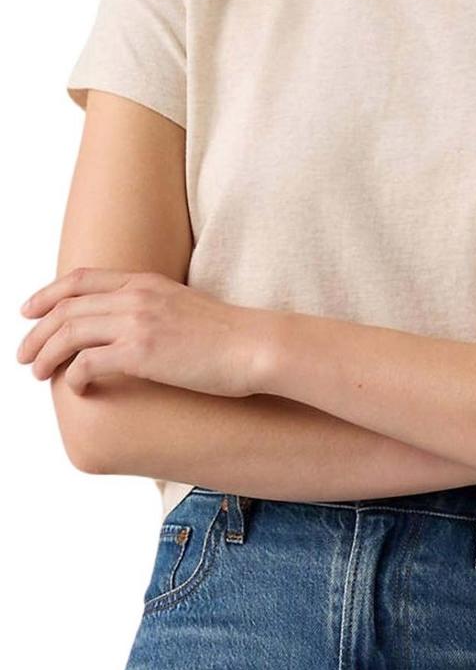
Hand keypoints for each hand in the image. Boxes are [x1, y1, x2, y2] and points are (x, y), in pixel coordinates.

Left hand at [16, 268, 275, 397]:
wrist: (256, 346)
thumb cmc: (229, 336)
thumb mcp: (184, 307)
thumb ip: (154, 308)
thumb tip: (132, 328)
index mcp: (146, 281)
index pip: (80, 279)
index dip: (47, 294)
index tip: (28, 312)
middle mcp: (136, 296)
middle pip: (66, 307)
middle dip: (37, 332)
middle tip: (24, 355)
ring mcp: (138, 322)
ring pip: (69, 332)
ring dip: (46, 354)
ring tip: (38, 374)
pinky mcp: (142, 353)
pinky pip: (88, 362)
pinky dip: (73, 377)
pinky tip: (76, 389)